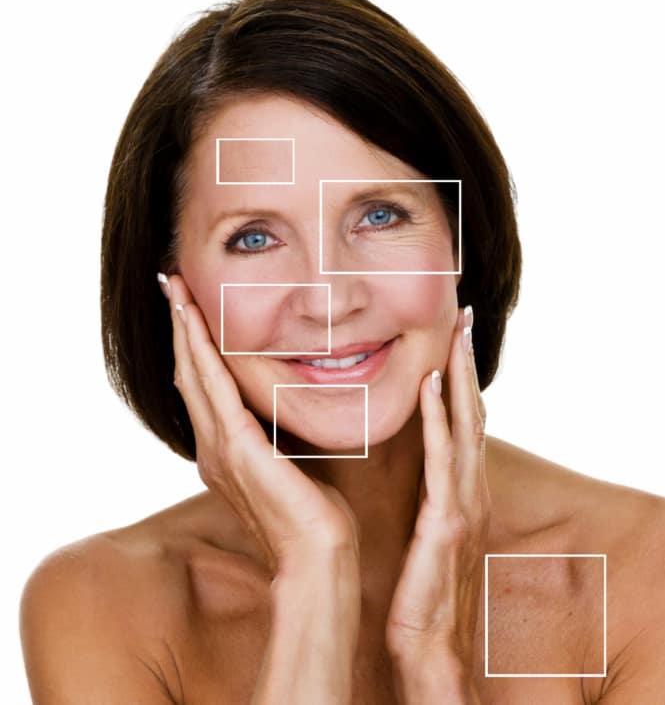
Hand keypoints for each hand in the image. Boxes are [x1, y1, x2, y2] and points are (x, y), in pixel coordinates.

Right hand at [160, 273, 361, 578]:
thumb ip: (284, 439)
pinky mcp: (236, 449)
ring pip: (194, 375)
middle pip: (189, 374)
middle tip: (171, 284)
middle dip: (181, 327)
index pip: (204, 387)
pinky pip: (214, 389)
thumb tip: (293, 415)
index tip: (190, 308)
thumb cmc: (315, 518)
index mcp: (226, 452)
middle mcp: (213, 449)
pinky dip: (202, 353)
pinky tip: (196, 323)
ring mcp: (220, 449)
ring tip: (176, 291)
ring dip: (186, 329)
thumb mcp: (296, 466)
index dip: (195, 346)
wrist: (317, 556)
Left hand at [384, 306, 489, 698]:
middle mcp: (472, 489)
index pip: (465, 423)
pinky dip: (439, 417)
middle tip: (465, 315)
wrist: (432, 644)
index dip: (463, 379)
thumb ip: (432, 498)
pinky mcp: (448, 520)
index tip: (457, 338)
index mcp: (464, 490)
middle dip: (470, 363)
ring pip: (465, 425)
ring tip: (456, 333)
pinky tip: (432, 383)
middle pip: (473, 412)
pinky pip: (444, 459)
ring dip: (461, 376)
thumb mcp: (431, 535)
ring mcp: (464, 502)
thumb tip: (422, 472)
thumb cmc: (426, 592)